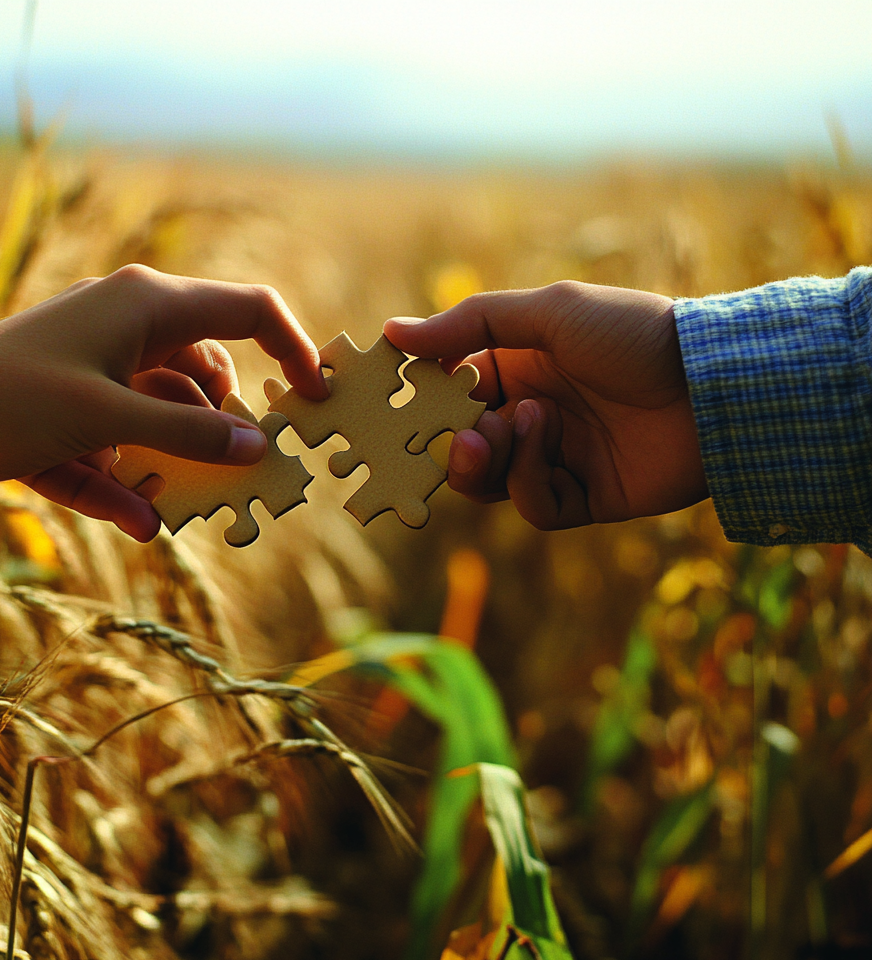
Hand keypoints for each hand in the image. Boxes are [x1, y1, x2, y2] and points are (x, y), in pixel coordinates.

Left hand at [0, 265, 326, 540]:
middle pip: (209, 370)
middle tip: (244, 467)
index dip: (294, 349)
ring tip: (182, 506)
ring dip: (175, 460)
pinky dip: (128, 479)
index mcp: (148, 306)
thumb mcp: (110, 418)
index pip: (249, 310)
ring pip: (165, 412)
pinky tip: (138, 520)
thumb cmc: (7, 400)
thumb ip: (190, 433)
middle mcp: (130, 327)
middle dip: (224, 423)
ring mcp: (101, 367)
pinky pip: (121, 442)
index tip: (315, 397)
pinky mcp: (75, 407)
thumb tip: (258, 445)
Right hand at [383, 281, 707, 528]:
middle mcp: (530, 416)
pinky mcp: (582, 499)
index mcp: (516, 370)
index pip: (448, 395)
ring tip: (512, 428)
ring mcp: (555, 459)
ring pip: (490, 483)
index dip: (418, 406)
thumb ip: (469, 324)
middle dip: (452, 444)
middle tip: (464, 436)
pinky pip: (533, 505)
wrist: (712, 385)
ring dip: (490, 461)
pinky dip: (529, 478)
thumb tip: (393, 333)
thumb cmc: (631, 334)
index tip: (388, 409)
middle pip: (461, 447)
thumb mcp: (548, 313)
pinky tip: (550, 442)